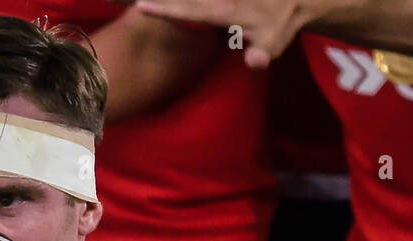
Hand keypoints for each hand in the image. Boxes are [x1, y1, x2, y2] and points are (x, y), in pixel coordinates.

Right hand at [132, 0, 317, 67]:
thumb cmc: (281, 25)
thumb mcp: (275, 42)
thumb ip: (263, 52)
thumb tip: (255, 63)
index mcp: (224, 10)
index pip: (188, 10)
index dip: (164, 8)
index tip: (141, 5)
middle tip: (131, 0)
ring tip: (139, 1)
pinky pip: (195, 0)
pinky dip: (181, 0)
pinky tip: (158, 0)